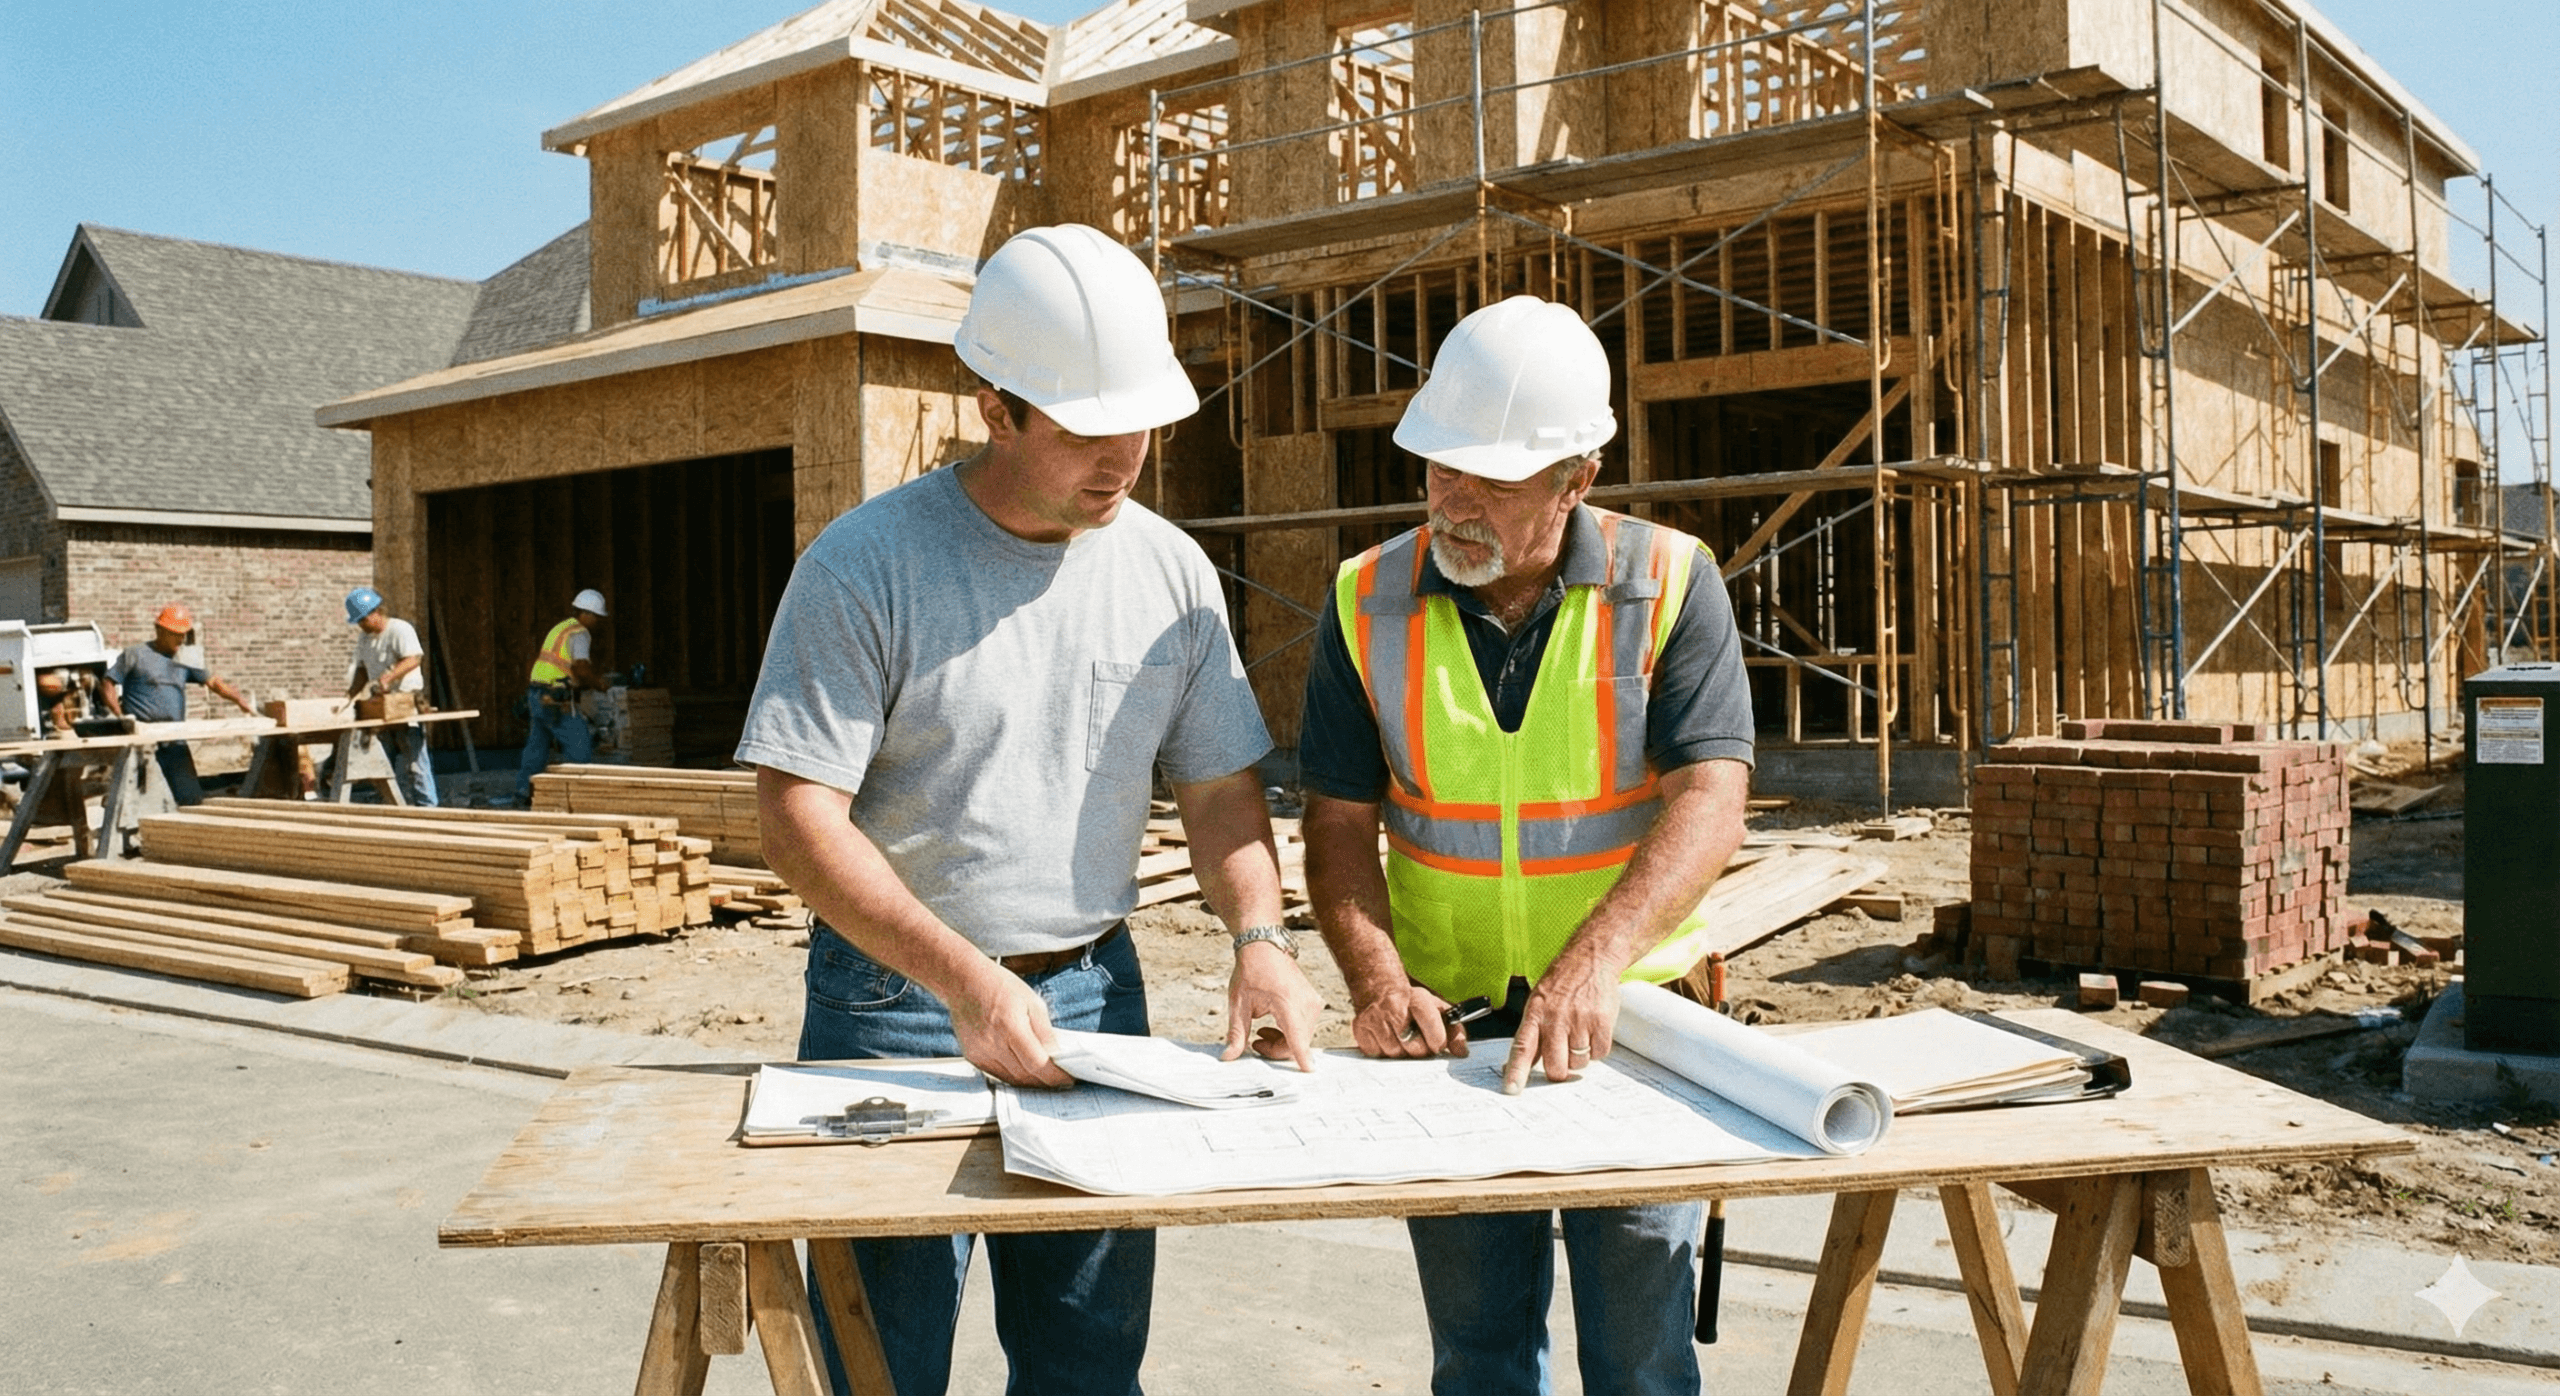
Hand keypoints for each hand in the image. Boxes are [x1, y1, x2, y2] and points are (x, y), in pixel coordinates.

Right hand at [945, 968, 1071, 1087]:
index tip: (1067, 1079)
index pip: (1037, 1063)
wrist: (963, 981)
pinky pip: (997, 1074)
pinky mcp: (973, 1056)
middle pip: (1024, 1076)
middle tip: (1060, 1080)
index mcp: (1010, 1027)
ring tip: (1045, 1077)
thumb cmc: (999, 986)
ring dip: (1030, 1082)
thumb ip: (1045, 1031)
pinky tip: (1024, 1070)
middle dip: (1045, 1082)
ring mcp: (980, 1052)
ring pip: (1011, 1080)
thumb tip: (1056, 1055)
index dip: (1055, 1077)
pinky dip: (1013, 1076)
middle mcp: (993, 1043)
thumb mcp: (1032, 1001)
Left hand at [1222, 941, 1323, 1071]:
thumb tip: (1228, 1058)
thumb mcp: (1238, 1003)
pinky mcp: (1314, 1001)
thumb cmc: (1250, 972)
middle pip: (1298, 1042)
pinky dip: (1290, 1032)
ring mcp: (1313, 1002)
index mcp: (1287, 1003)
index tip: (1308, 1073)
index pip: (1297, 1037)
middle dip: (1276, 1049)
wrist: (1264, 947)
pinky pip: (1305, 1027)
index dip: (1302, 1057)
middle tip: (1254, 1043)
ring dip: (1283, 1041)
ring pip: (1302, 1037)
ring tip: (1260, 1032)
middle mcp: (1305, 1003)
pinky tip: (1272, 1024)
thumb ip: (1236, 1034)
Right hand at [1348, 978, 1465, 1059]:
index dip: (1438, 1042)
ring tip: (1404, 1042)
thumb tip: (1462, 1052)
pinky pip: (1376, 1055)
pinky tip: (1388, 1041)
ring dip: (1402, 1054)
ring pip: (1395, 1054)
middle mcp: (1394, 1008)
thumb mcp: (1436, 1008)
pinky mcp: (1360, 1029)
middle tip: (1420, 1045)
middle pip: (1414, 1047)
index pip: (1433, 1031)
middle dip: (1421, 1051)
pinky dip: (1384, 1053)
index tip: (1437, 1043)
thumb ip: (1454, 1030)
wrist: (1377, 985)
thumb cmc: (1410, 1001)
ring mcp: (1375, 1020)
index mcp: (1417, 1000)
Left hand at [1502, 949, 1620, 1093]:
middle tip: (1562, 1057)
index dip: (1517, 1071)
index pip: (1522, 1048)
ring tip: (1579, 1033)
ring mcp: (1579, 1020)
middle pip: (1555, 1066)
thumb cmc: (1562, 982)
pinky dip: (1597, 1048)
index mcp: (1535, 1014)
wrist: (1591, 958)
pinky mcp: (1601, 1022)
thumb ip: (1532, 1033)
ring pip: (1579, 1063)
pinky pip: (1599, 1054)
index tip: (1512, 1090)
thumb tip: (1518, 1065)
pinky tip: (1593, 1029)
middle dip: (1559, 1070)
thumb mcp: (1538, 1002)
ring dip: (1579, 1056)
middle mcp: (1555, 1018)